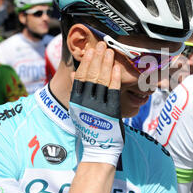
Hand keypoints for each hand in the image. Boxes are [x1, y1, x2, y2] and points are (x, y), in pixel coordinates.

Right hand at [69, 41, 123, 166]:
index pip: (80, 77)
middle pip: (90, 75)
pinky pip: (112, 91)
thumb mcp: (80, 110)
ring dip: (106, 64)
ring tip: (109, 51)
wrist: (99, 148)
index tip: (90, 50)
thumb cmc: (92, 128)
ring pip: (101, 80)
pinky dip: (114, 78)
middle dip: (96, 58)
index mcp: (77, 101)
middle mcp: (85, 103)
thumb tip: (76, 74)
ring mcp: (98, 107)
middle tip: (101, 44)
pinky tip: (117, 68)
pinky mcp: (110, 112)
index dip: (86, 62)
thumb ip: (80, 93)